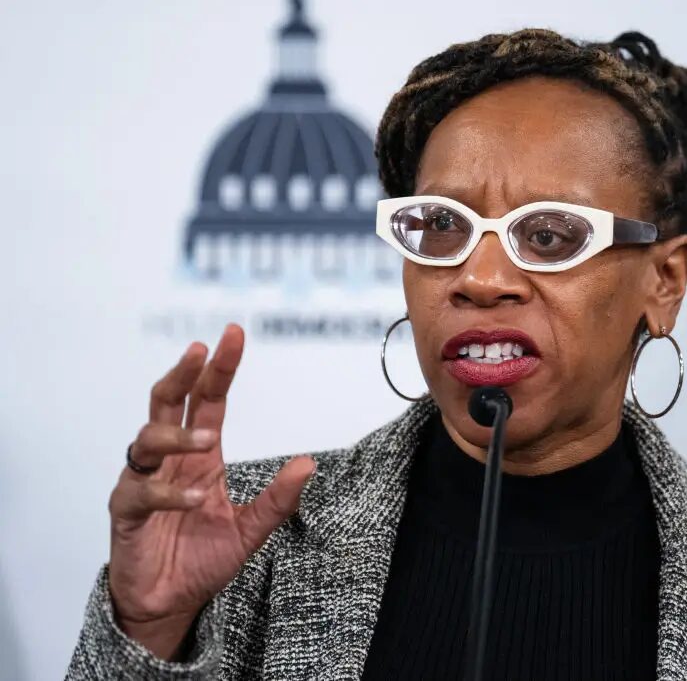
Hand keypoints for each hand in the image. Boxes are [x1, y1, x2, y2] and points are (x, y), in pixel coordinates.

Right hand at [106, 323, 315, 659]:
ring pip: (147, 439)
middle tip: (200, 351)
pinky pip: (139, 492)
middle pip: (167, 402)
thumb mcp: (251, 529)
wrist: (169, 603)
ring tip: (209, 442)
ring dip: (178, 435)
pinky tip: (192, 499)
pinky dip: (166, 493)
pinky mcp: (126, 513)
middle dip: (183, 373)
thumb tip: (309, 463)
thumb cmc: (203, 559)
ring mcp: (144, 483)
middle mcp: (170, 461)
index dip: (219, 368)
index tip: (232, 335)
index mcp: (201, 456)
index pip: (208, 400)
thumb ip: (278, 499)